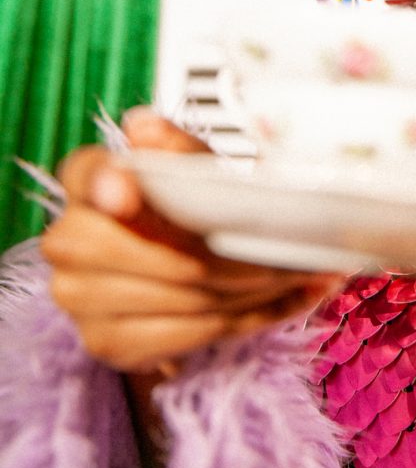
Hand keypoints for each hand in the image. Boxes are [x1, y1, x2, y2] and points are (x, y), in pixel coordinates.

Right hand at [41, 107, 342, 371]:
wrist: (178, 272)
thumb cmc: (184, 208)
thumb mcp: (193, 168)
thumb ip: (177, 147)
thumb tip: (145, 126)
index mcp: (87, 182)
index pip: (86, 173)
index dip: (106, 183)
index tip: (129, 192)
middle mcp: (68, 240)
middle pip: (151, 252)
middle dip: (224, 258)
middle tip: (283, 257)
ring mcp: (78, 296)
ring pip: (179, 297)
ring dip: (248, 293)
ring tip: (295, 276)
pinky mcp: (106, 341)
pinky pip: (184, 335)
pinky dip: (241, 322)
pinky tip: (278, 304)